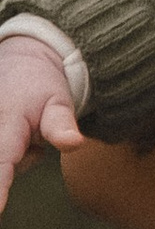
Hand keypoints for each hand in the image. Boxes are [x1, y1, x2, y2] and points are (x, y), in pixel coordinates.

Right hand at [0, 38, 81, 212]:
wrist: (22, 62)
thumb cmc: (42, 85)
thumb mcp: (58, 100)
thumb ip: (62, 125)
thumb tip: (74, 143)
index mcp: (7, 122)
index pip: (2, 163)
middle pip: (4, 167)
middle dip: (17, 164)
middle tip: (33, 141)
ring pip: (3, 164)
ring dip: (11, 158)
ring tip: (24, 135)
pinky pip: (3, 156)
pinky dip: (8, 153)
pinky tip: (14, 138)